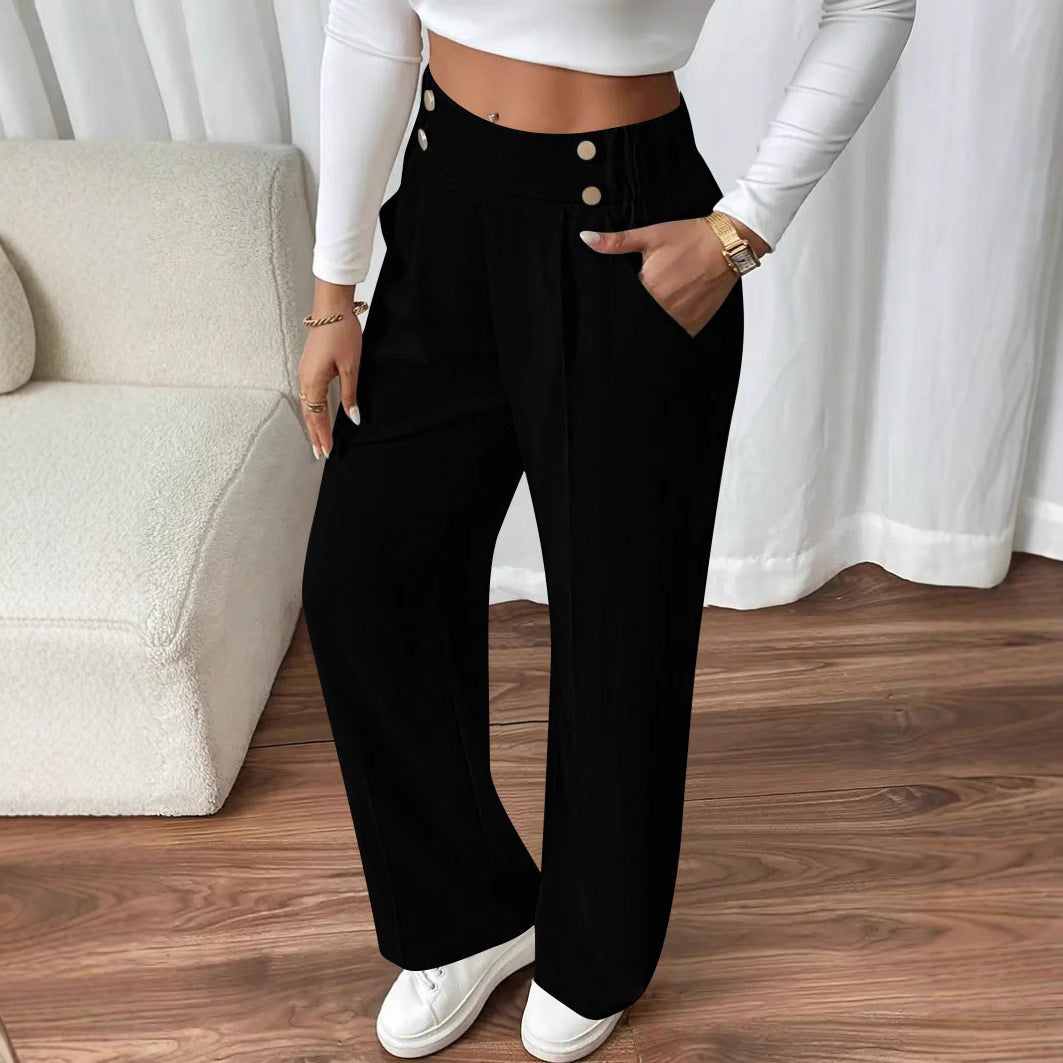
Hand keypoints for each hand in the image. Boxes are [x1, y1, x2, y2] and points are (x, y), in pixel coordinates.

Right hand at [298, 282, 362, 458]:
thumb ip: (350, 395)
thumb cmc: (341, 332)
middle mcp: (305, 378)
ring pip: (307, 404)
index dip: (322, 435)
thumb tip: (353, 418)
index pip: (317, 416)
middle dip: (314, 434)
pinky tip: (316, 413)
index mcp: (313, 381)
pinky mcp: (309, 365)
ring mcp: (305, 371)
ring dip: (313, 423)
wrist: (331, 306)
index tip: (327, 451)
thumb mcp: (351, 367)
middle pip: (308, 413)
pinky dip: (312, 408)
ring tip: (318, 438)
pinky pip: (308, 393)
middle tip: (320, 452)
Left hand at [579, 212, 766, 337]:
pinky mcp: (695, 323)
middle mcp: (664, 307)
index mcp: (649, 288)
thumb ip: (616, 241)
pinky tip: (671, 312)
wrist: (726, 244)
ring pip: (656, 328)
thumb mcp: (650, 235)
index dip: (618, 305)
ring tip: (660, 304)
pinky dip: (670, 326)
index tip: (619, 303)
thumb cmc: (690, 238)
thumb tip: (587, 238)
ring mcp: (681, 318)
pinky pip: (676, 333)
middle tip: (641, 302)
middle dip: (636, 313)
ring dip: (652, 321)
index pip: (623, 306)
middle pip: (639, 319)